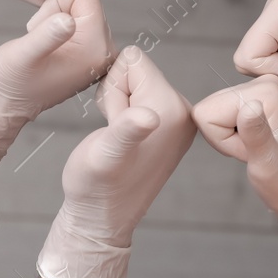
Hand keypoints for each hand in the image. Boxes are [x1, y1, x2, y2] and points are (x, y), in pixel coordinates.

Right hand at [0, 0, 116, 194]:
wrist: (4, 104)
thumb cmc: (9, 82)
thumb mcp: (23, 55)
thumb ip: (47, 36)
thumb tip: (69, 19)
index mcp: (96, 48)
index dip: (56, 4)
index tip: (41, 31)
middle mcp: (104, 51)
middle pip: (84, 0)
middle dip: (56, 12)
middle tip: (40, 43)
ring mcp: (98, 53)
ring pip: (79, 8)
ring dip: (55, 20)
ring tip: (42, 48)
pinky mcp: (89, 54)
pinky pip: (78, 19)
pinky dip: (58, 27)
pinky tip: (49, 51)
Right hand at [39, 48, 196, 277]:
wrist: (100, 218)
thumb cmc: (96, 187)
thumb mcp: (106, 155)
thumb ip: (127, 131)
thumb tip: (148, 116)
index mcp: (172, 110)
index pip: (133, 60)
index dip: (113, 88)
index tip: (114, 122)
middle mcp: (181, 112)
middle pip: (135, 68)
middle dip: (116, 96)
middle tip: (114, 134)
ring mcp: (175, 120)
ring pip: (133, 82)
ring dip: (117, 106)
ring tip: (116, 139)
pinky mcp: (165, 127)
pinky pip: (137, 97)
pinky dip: (122, 113)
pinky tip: (123, 141)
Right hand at [192, 76, 277, 277]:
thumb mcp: (268, 161)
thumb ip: (256, 133)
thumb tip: (249, 106)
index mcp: (267, 90)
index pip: (208, 111)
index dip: (223, 139)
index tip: (251, 150)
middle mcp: (262, 83)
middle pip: (208, 108)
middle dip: (224, 137)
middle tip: (253, 151)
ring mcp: (257, 92)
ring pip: (211, 113)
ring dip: (227, 139)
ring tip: (254, 150)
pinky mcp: (253, 102)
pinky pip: (218, 117)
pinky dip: (229, 138)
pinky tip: (251, 146)